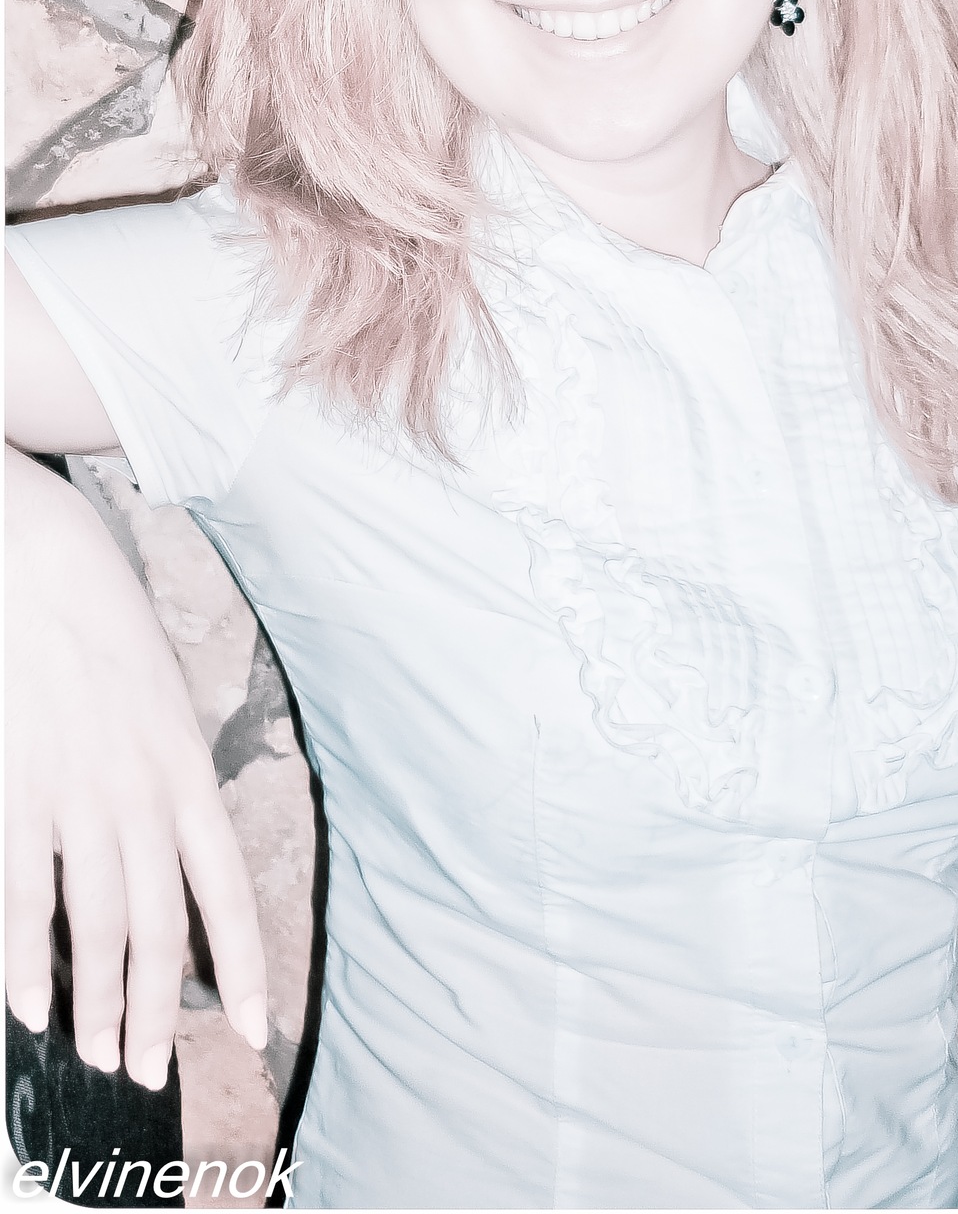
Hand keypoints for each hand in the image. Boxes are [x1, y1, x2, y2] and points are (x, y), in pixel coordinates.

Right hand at [5, 448, 267, 1086]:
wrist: (38, 567)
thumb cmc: (103, 627)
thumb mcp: (162, 698)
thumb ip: (168, 778)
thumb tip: (171, 851)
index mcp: (188, 770)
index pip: (230, 891)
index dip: (246, 969)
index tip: (255, 1028)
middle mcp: (142, 795)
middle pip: (162, 930)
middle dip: (162, 1012)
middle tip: (152, 1070)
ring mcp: (76, 798)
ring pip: (99, 929)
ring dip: (101, 1005)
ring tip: (101, 1053)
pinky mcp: (16, 794)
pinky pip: (23, 899)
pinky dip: (25, 962)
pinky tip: (29, 1006)